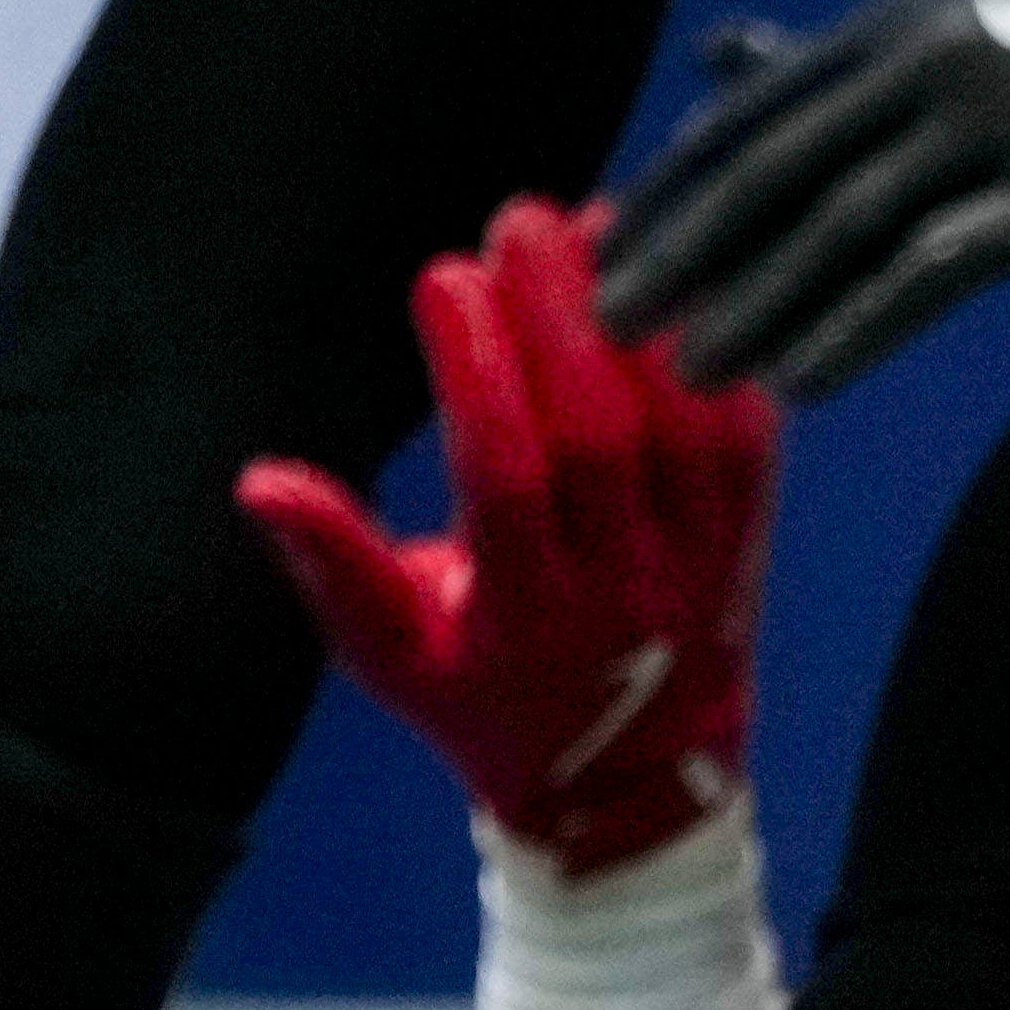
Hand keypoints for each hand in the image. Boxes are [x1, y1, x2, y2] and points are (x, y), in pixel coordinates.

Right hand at [237, 201, 777, 875]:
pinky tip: (675, 272)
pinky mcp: (749, 537)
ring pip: (683, 427)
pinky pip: (749, 434)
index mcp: (524, 617)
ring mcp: (697, 564)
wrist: (630, 788)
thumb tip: (260, 481)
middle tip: (518, 221)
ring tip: (593, 223)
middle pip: (598, 437)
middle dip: (558, 319)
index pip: (505, 480)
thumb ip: (332, 564)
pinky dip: (713, 349)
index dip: (476, 374)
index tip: (442, 277)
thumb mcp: (389, 657)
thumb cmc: (485, 703)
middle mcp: (622, 590)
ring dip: (639, 317)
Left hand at [598, 0, 1009, 402]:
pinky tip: (801, 382)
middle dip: (681, 251)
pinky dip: (858, 326)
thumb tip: (712, 56)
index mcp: (891, 21)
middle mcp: (927, 63)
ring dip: (756, 304)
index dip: (667, 187)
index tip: (592, 245)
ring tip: (685, 372)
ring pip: (843, 227)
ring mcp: (998, 123)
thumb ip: (833, 48)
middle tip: (602, 320)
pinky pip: (938, 268)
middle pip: (774, 171)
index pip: (749, 115)